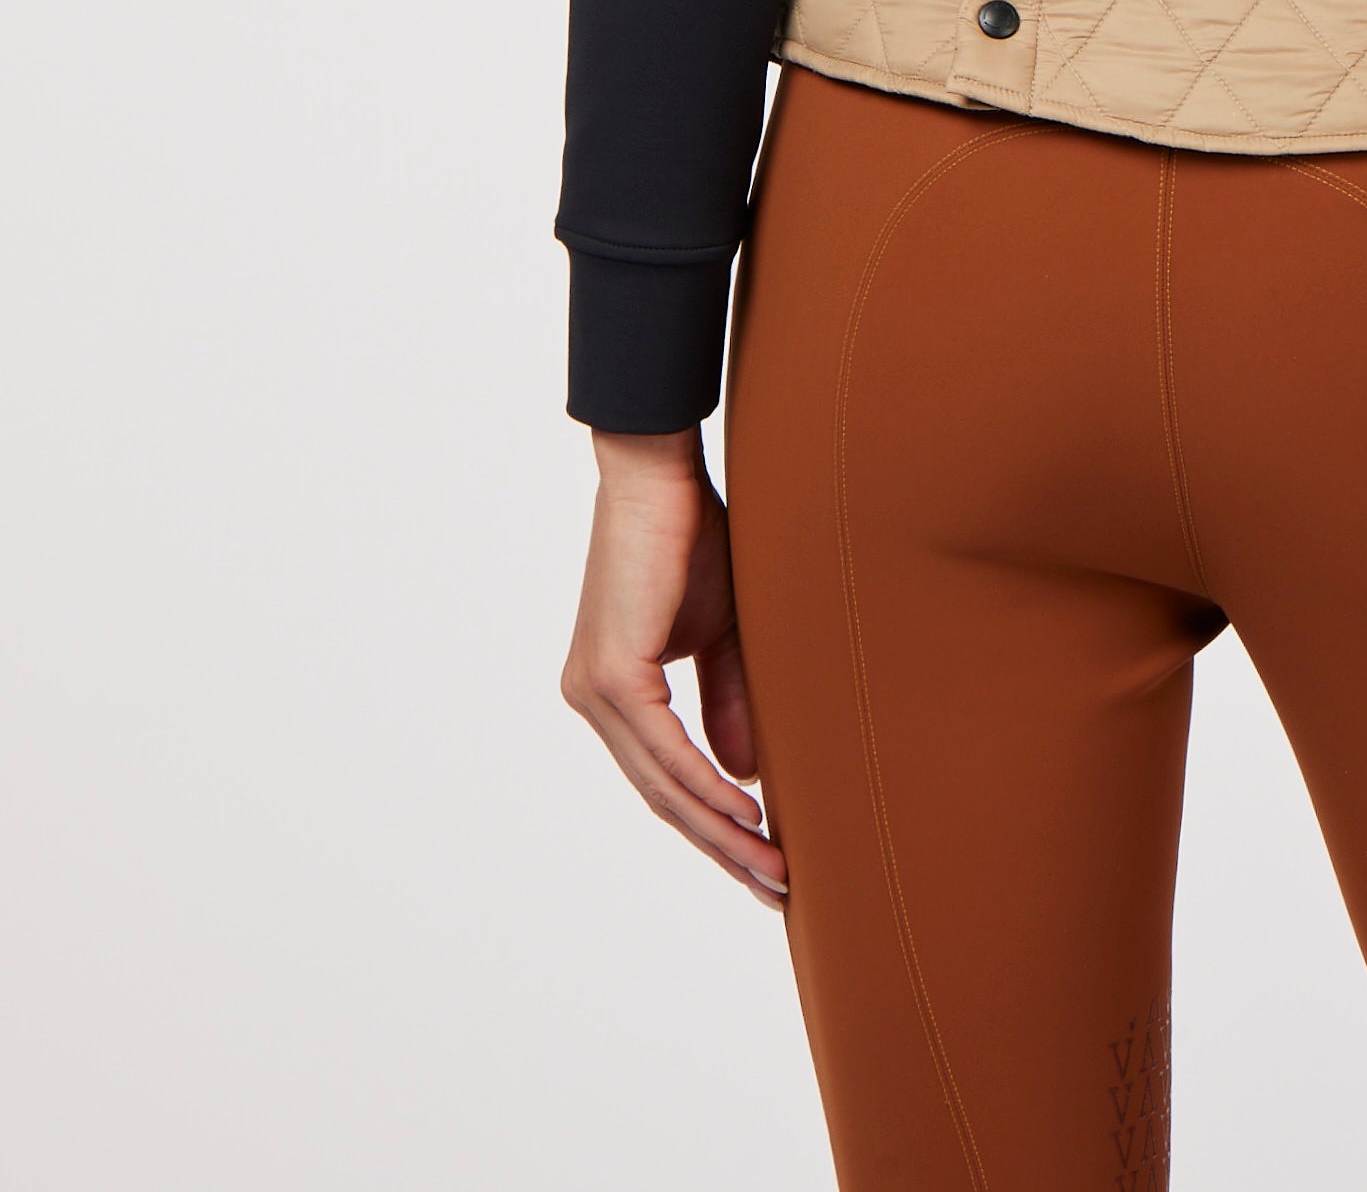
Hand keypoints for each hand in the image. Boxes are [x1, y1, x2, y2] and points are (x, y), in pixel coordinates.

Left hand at [561, 430, 786, 907]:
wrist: (663, 475)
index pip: (666, 779)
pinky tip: (746, 817)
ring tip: (772, 869)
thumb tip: (745, 778)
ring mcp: (595, 691)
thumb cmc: (694, 540)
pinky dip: (707, 788)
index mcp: (614, 693)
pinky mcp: (610, 675)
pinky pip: (663, 751)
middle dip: (722, 849)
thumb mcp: (724, 634)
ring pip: (663, 785)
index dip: (714, 827)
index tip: (762, 863)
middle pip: (663, 797)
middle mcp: (593, 701)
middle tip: (774, 890)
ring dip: (721, 833)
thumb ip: (729, 703)